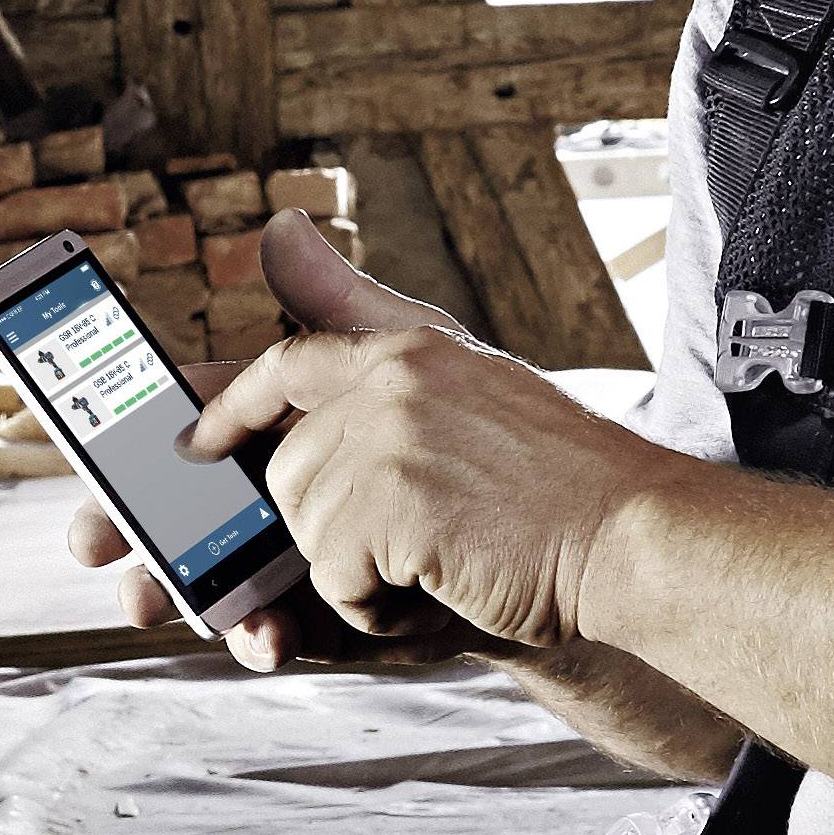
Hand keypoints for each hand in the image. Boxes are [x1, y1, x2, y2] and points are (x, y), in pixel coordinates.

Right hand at [63, 217, 484, 670]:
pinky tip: (265, 636)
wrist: (570, 541)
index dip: (132, 429)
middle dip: (128, 524)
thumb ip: (336, 308)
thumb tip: (276, 228)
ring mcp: (302, 558)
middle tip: (90, 539)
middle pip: (182, 505)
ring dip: (181, 590)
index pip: (195, 417)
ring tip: (157, 603)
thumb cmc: (490, 441)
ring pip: (214, 574)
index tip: (82, 438)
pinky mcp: (331, 618)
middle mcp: (282, 491)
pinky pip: (277, 629)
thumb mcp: (413, 362)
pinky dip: (261, 634)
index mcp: (290, 422)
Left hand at [183, 217, 676, 660]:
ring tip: (439, 561)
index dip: (230, 405)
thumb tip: (274, 227)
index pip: (288, 361)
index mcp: (410, 348)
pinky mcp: (391, 505)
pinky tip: (442, 587)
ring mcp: (390, 439)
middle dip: (331, 528)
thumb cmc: (560, 480)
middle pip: (287, 471)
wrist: (639, 538)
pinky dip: (378, 607)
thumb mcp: (461, 378)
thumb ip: (360, 316)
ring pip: (303, 528)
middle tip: (415, 544)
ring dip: (359, 570)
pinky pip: (333, 578)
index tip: (195, 443)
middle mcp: (393, 379)